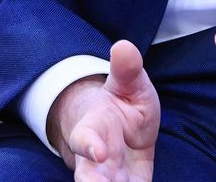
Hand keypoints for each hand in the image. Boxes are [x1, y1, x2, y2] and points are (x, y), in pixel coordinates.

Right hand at [48, 40, 158, 180]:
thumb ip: (127, 70)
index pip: (86, 140)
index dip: (90, 146)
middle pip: (89, 179)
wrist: (120, 129)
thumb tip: (124, 46)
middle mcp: (97, 162)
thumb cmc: (122, 103)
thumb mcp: (129, 83)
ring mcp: (111, 179)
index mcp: (95, 130)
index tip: (99, 152)